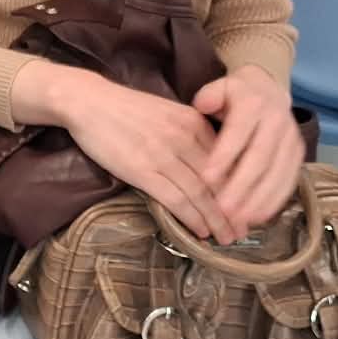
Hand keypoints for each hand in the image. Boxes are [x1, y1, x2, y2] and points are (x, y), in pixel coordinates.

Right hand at [44, 68, 229, 242]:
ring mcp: (163, 155)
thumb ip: (189, 133)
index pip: (226, 160)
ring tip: (227, 237)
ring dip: (216, 219)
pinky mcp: (142, 170)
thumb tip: (207, 162)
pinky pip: (175, 199)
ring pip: (200, 194)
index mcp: (193, 122)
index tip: (249, 205)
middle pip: (217, 180)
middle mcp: (184, 138)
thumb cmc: (124, 108)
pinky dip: (191, 218)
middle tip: (244, 230)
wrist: (89, 101)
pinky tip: (200, 231)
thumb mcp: (167, 112)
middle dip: (234, 209)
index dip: (241, 187)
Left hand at [194, 66, 305, 242]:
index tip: (206, 178)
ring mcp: (291, 140)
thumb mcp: (218, 87)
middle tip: (222, 209)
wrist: (269, 89)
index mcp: (254, 104)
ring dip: (258, 200)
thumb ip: (208, 96)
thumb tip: (202, 105)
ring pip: (277, 173)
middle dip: (242, 186)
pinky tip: (257, 217)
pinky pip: (288, 181)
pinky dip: (274, 201)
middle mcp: (277, 122)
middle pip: (260, 158)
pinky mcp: (298, 155)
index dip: (224, 155)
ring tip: (238, 220)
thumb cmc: (234, 95)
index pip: (239, 131)